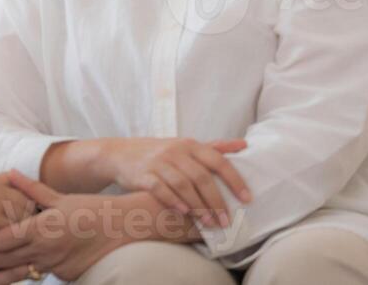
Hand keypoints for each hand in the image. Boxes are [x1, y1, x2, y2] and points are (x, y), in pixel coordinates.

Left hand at [0, 174, 123, 284]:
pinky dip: (31, 273)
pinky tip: (19, 274)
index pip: (3, 240)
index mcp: (40, 228)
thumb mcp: (59, 197)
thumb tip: (10, 173)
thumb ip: (31, 189)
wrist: (122, 229)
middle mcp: (45, 250)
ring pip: (20, 274)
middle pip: (6, 260)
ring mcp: (55, 266)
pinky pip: (43, 275)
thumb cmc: (90, 209)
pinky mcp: (66, 275)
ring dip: (1, 275)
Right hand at [96, 137, 249, 227]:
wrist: (119, 153)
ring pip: (183, 184)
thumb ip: (214, 147)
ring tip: (209, 223)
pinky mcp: (142, 174)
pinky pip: (159, 188)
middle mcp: (175, 152)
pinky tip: (183, 212)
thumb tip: (244, 145)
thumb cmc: (159, 152)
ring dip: (198, 206)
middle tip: (226, 221)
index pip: (218, 161)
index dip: (234, 180)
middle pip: (201, 177)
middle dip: (216, 201)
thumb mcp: (185, 146)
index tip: (247, 199)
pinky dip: (173, 200)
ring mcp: (157, 162)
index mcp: (189, 145)